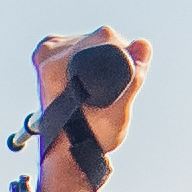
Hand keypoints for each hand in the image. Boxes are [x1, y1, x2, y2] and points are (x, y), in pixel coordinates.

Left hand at [29, 27, 144, 177]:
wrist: (69, 152)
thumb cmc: (90, 137)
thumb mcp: (117, 110)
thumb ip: (133, 77)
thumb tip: (143, 45)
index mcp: (54, 60)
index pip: (105, 38)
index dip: (126, 55)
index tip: (125, 80)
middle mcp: (48, 52)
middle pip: (100, 38)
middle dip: (116, 59)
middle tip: (109, 92)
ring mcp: (48, 53)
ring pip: (94, 42)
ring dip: (106, 60)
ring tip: (98, 91)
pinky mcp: (52, 56)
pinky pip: (85, 47)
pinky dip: (95, 60)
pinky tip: (91, 83)